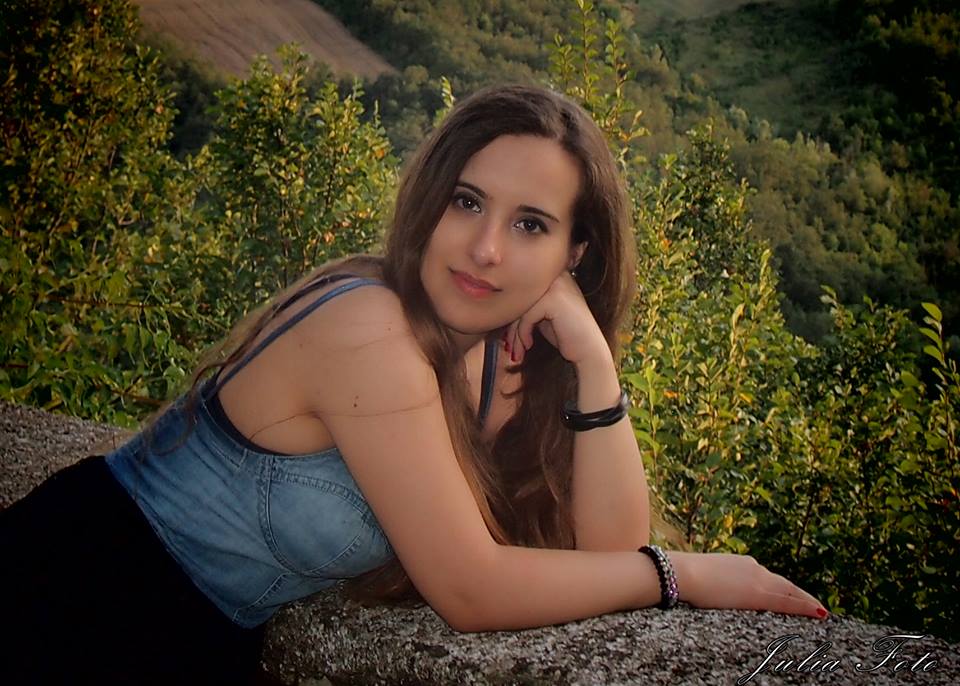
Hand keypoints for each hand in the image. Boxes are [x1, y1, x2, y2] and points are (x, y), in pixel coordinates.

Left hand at [503, 271, 607, 365]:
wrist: (588, 351)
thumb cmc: (565, 334)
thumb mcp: (542, 315)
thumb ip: (525, 305)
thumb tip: (497, 307)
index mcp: (552, 275)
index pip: (522, 292)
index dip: (512, 315)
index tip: (510, 336)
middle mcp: (555, 275)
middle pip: (519, 299)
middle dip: (512, 326)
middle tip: (510, 346)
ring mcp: (555, 285)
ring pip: (520, 309)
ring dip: (515, 334)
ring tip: (516, 351)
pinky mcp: (553, 299)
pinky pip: (526, 317)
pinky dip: (523, 335)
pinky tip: (529, 346)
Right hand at [669, 550, 827, 618]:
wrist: (681, 573)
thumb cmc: (684, 576)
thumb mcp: (706, 576)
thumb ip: (718, 581)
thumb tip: (715, 587)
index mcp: (741, 564)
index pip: (768, 578)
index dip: (783, 588)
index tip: (791, 594)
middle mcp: (754, 568)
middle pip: (784, 584)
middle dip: (800, 595)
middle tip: (815, 605)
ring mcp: (758, 579)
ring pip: (790, 592)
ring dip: (806, 601)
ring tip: (820, 611)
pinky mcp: (758, 594)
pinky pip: (789, 602)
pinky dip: (806, 607)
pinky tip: (820, 613)